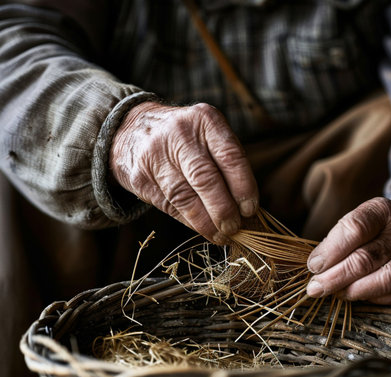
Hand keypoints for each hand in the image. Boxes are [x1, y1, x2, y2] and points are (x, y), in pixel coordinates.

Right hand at [110, 101, 258, 242]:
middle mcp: (179, 134)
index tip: (250, 210)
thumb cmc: (185, 138)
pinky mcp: (141, 177)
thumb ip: (227, 164)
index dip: (243, 187)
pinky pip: (170, 206)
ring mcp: (155, 155)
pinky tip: (201, 228)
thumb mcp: (208, 135)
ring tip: (220, 235)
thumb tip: (246, 208)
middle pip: (205, 179)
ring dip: (206, 222)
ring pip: (185, 197)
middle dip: (223, 210)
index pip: (230, 156)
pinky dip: (189, 221)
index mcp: (205, 120)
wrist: (132, 129)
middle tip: (235, 228)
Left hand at [306, 197, 390, 303]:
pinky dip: (368, 298)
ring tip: (334, 293)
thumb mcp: (355, 225)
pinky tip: (353, 295)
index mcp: (382, 212)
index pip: (355, 228)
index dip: (330, 250)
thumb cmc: (372, 233)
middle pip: (364, 258)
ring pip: (383, 279)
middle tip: (314, 287)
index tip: (313, 265)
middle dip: (334, 277)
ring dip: (351, 290)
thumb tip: (315, 266)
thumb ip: (335, 242)